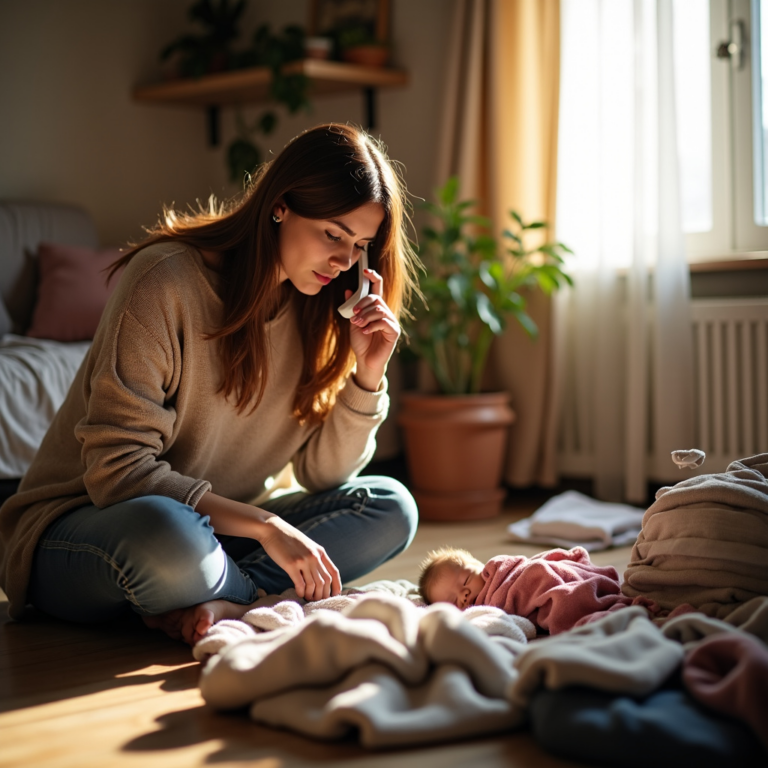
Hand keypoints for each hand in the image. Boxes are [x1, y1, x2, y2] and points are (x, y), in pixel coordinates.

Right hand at [257, 516, 341, 600]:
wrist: (273, 529)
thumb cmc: (288, 539)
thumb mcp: (308, 545)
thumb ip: (315, 557)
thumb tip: (320, 574)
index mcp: (320, 552)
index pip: (334, 572)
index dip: (336, 586)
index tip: (334, 595)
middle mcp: (314, 556)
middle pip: (325, 581)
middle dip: (323, 594)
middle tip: (317, 600)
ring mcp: (303, 560)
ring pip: (314, 585)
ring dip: (312, 595)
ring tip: (308, 598)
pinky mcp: (291, 565)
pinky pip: (300, 584)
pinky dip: (301, 592)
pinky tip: (299, 593)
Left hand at [346, 268, 400, 390]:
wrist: (365, 361)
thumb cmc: (361, 342)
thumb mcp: (353, 323)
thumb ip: (352, 308)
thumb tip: (348, 290)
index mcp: (376, 308)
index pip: (378, 288)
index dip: (373, 278)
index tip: (365, 271)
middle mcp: (385, 312)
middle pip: (376, 298)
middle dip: (362, 304)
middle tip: (353, 315)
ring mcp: (391, 322)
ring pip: (379, 309)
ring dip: (365, 316)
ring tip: (357, 324)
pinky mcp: (394, 332)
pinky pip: (383, 322)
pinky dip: (372, 325)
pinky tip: (366, 331)